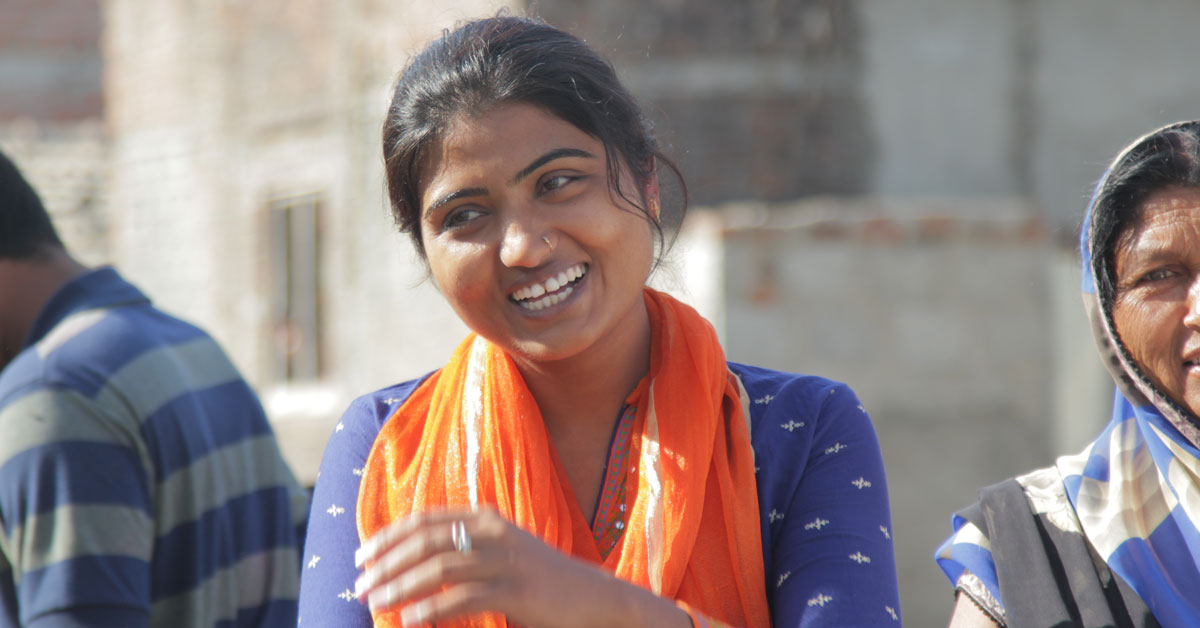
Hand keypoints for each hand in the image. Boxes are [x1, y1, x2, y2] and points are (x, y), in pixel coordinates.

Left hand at [353, 508, 690, 627]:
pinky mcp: (518, 591)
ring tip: (375, 602)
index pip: (426, 519)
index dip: (389, 536)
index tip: (362, 556)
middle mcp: (494, 532)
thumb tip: (413, 563)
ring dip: (401, 585)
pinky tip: (410, 620)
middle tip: (359, 585)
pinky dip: (432, 608)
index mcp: (487, 517)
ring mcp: (507, 560)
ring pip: (440, 566)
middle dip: (387, 562)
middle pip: (427, 540)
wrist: (594, 598)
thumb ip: (465, 550)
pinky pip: (465, 597)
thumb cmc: (540, 581)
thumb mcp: (501, 553)